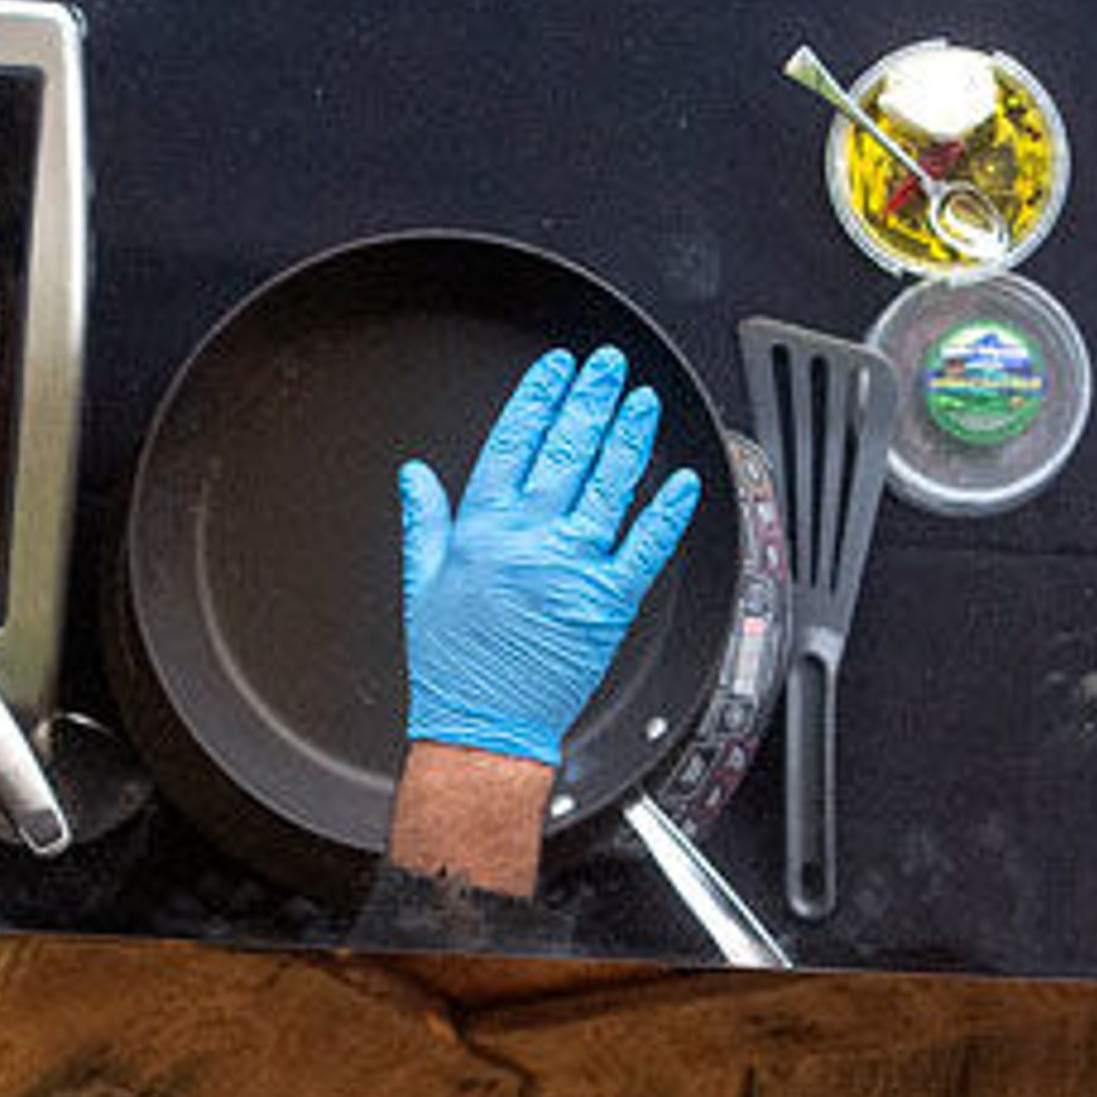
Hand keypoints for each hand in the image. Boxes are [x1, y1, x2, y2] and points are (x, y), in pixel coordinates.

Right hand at [399, 348, 700, 766]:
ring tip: (642, 401)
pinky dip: (666, 512)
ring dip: (628, 438)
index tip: (558, 369)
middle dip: (591, 400)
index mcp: (482, 531)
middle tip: (609, 367)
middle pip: (567, 452)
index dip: (539, 398)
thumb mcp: (420, 583)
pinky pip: (645, 547)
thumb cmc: (453, 667)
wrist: (482, 729)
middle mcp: (529, 540)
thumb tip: (415, 475)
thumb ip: (424, 520)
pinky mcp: (609, 602)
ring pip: (608, 486)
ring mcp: (572, 568)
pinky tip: (681, 481)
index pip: (513, 443)